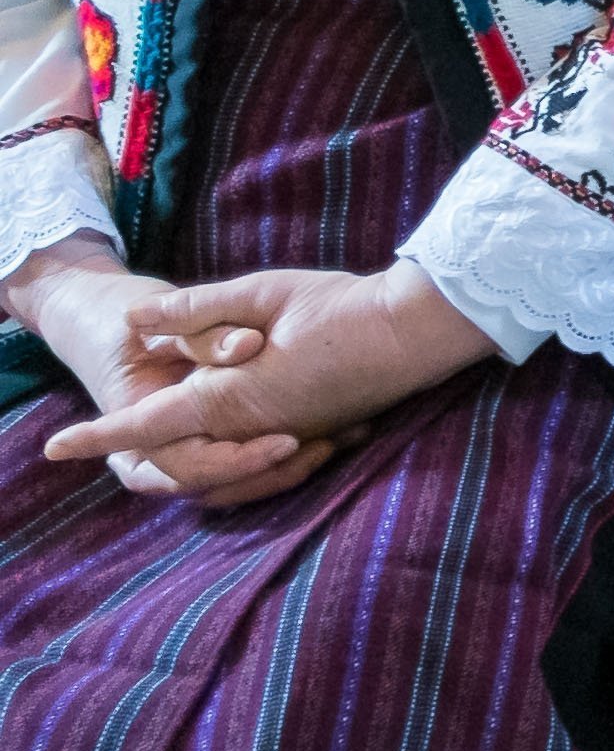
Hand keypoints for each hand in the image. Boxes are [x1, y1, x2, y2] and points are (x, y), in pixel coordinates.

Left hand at [43, 261, 492, 500]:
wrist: (420, 331)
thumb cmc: (343, 305)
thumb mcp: (263, 293)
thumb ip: (196, 309)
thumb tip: (137, 321)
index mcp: (233, 397)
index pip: (147, 426)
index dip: (98, 436)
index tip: (55, 447)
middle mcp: (256, 429)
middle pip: (178, 452)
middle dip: (139, 439)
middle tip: (102, 425)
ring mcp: (288, 437)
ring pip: (216, 457)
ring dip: (187, 444)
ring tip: (165, 418)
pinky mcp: (314, 434)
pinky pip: (255, 454)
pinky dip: (231, 444)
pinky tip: (232, 415)